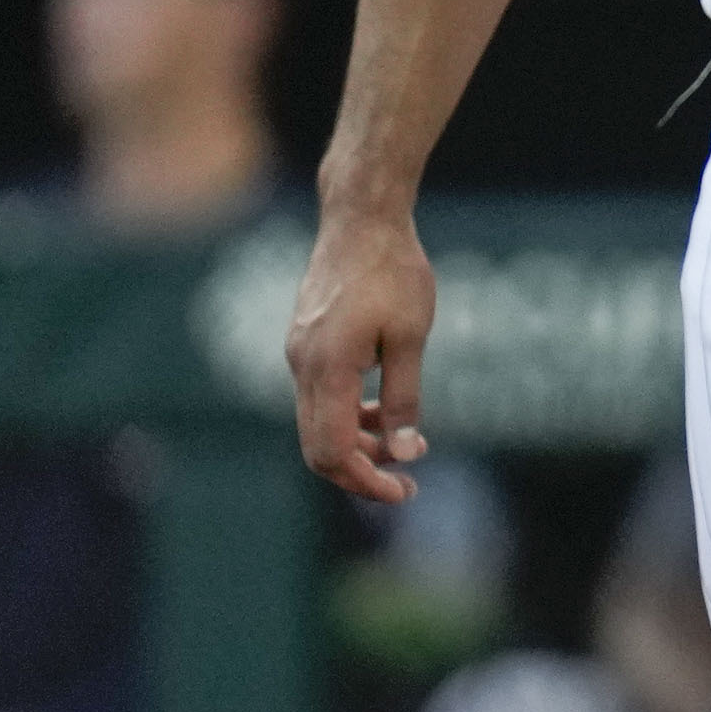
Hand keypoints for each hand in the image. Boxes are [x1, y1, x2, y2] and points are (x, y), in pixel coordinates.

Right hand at [286, 200, 440, 502]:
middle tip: (408, 482)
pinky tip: (385, 410)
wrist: (361, 219)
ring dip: (360, 443)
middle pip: (319, 447)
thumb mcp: (411, 337)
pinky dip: (350, 415)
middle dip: (362, 472)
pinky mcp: (305, 343)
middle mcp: (303, 366)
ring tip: (408, 445)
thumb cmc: (393, 272)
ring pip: (320, 422)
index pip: (333, 452)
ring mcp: (299, 354)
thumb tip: (404, 453)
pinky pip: (321, 397)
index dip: (366, 481)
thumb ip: (404, 398)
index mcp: (328, 369)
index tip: (404, 492)